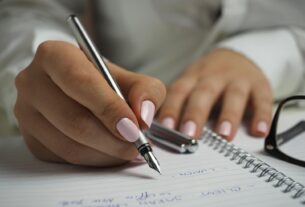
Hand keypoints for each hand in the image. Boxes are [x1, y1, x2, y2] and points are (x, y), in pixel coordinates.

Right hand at [14, 41, 165, 166]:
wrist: (85, 92)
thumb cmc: (108, 83)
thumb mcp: (133, 79)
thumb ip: (146, 91)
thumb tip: (143, 116)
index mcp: (55, 55)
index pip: (80, 82)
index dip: (109, 107)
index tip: (134, 127)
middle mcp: (33, 82)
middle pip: (74, 119)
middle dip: (112, 139)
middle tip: (137, 145)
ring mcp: (27, 113)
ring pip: (70, 145)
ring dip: (106, 153)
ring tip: (129, 150)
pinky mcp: (32, 139)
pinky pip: (65, 158)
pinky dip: (95, 160)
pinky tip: (110, 152)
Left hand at [158, 48, 272, 140]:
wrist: (237, 56)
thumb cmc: (208, 78)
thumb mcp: (191, 83)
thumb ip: (179, 103)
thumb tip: (160, 130)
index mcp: (193, 77)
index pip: (179, 91)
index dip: (172, 108)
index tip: (166, 127)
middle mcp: (214, 77)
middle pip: (204, 93)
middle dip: (196, 114)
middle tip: (190, 134)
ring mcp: (238, 80)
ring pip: (233, 96)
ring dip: (229, 115)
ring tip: (224, 135)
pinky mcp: (259, 85)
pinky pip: (262, 100)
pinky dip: (262, 116)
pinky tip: (259, 131)